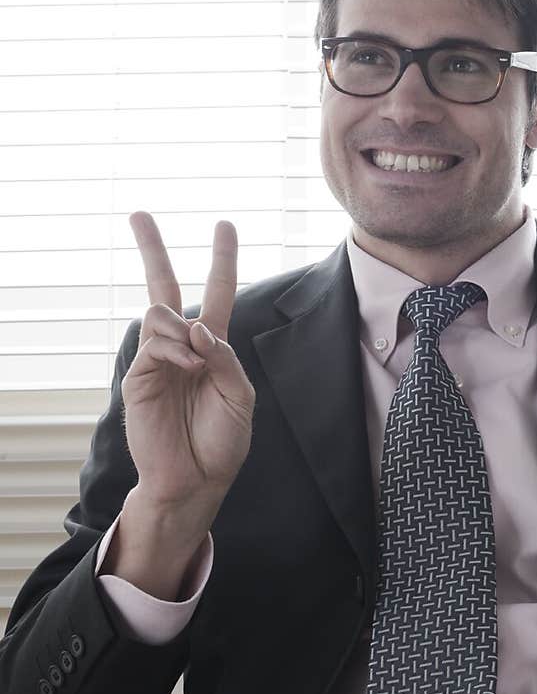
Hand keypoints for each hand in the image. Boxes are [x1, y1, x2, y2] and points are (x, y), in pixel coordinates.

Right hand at [121, 211, 255, 510]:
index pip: (218, 292)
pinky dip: (176, 351)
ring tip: (197, 363)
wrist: (196, 480)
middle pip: (165, 287)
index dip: (222, 259)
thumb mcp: (240, 397)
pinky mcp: (138, 377)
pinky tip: (188, 368)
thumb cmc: (222, 442)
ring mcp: (157, 360)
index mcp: (212, 347)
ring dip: (184, 329)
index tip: (224, 225)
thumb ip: (226, 358)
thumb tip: (199, 327)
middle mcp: (182, 346)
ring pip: (161, 312)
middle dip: (152, 249)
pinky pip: (154, 343)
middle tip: (139, 214)